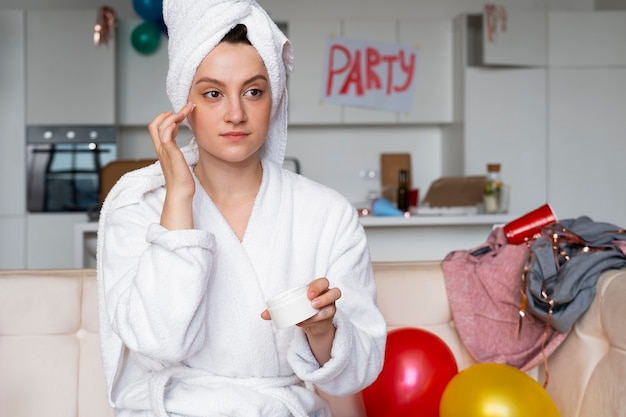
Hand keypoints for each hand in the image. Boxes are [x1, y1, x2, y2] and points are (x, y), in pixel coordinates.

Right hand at [148, 103, 195, 228]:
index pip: (157, 128)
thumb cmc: (182, 180)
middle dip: (167, 113)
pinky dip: (171, 125)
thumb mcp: (180, 161)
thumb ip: (177, 151)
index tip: (181, 114)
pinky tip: (181, 122)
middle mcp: (161, 149)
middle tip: (185, 109)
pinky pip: (166, 135)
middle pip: (154, 124)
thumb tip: (182, 144)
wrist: (181, 193)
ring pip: (159, 126)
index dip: (167, 118)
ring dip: (173, 115)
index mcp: (163, 150)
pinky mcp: (171, 154)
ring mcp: (164, 151)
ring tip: (186, 112)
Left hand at [260, 278, 340, 365]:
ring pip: (335, 306)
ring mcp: (331, 306)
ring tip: (313, 309)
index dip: (317, 286)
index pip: (322, 282)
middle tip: (311, 302)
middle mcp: (327, 295)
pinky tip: (308, 321)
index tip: (307, 294)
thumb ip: (276, 311)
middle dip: (323, 295)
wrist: (311, 325)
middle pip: (334, 290)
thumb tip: (262, 315)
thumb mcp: (291, 308)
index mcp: (317, 289)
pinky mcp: (331, 317)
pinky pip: (329, 316)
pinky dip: (317, 319)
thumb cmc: (301, 311)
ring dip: (324, 305)